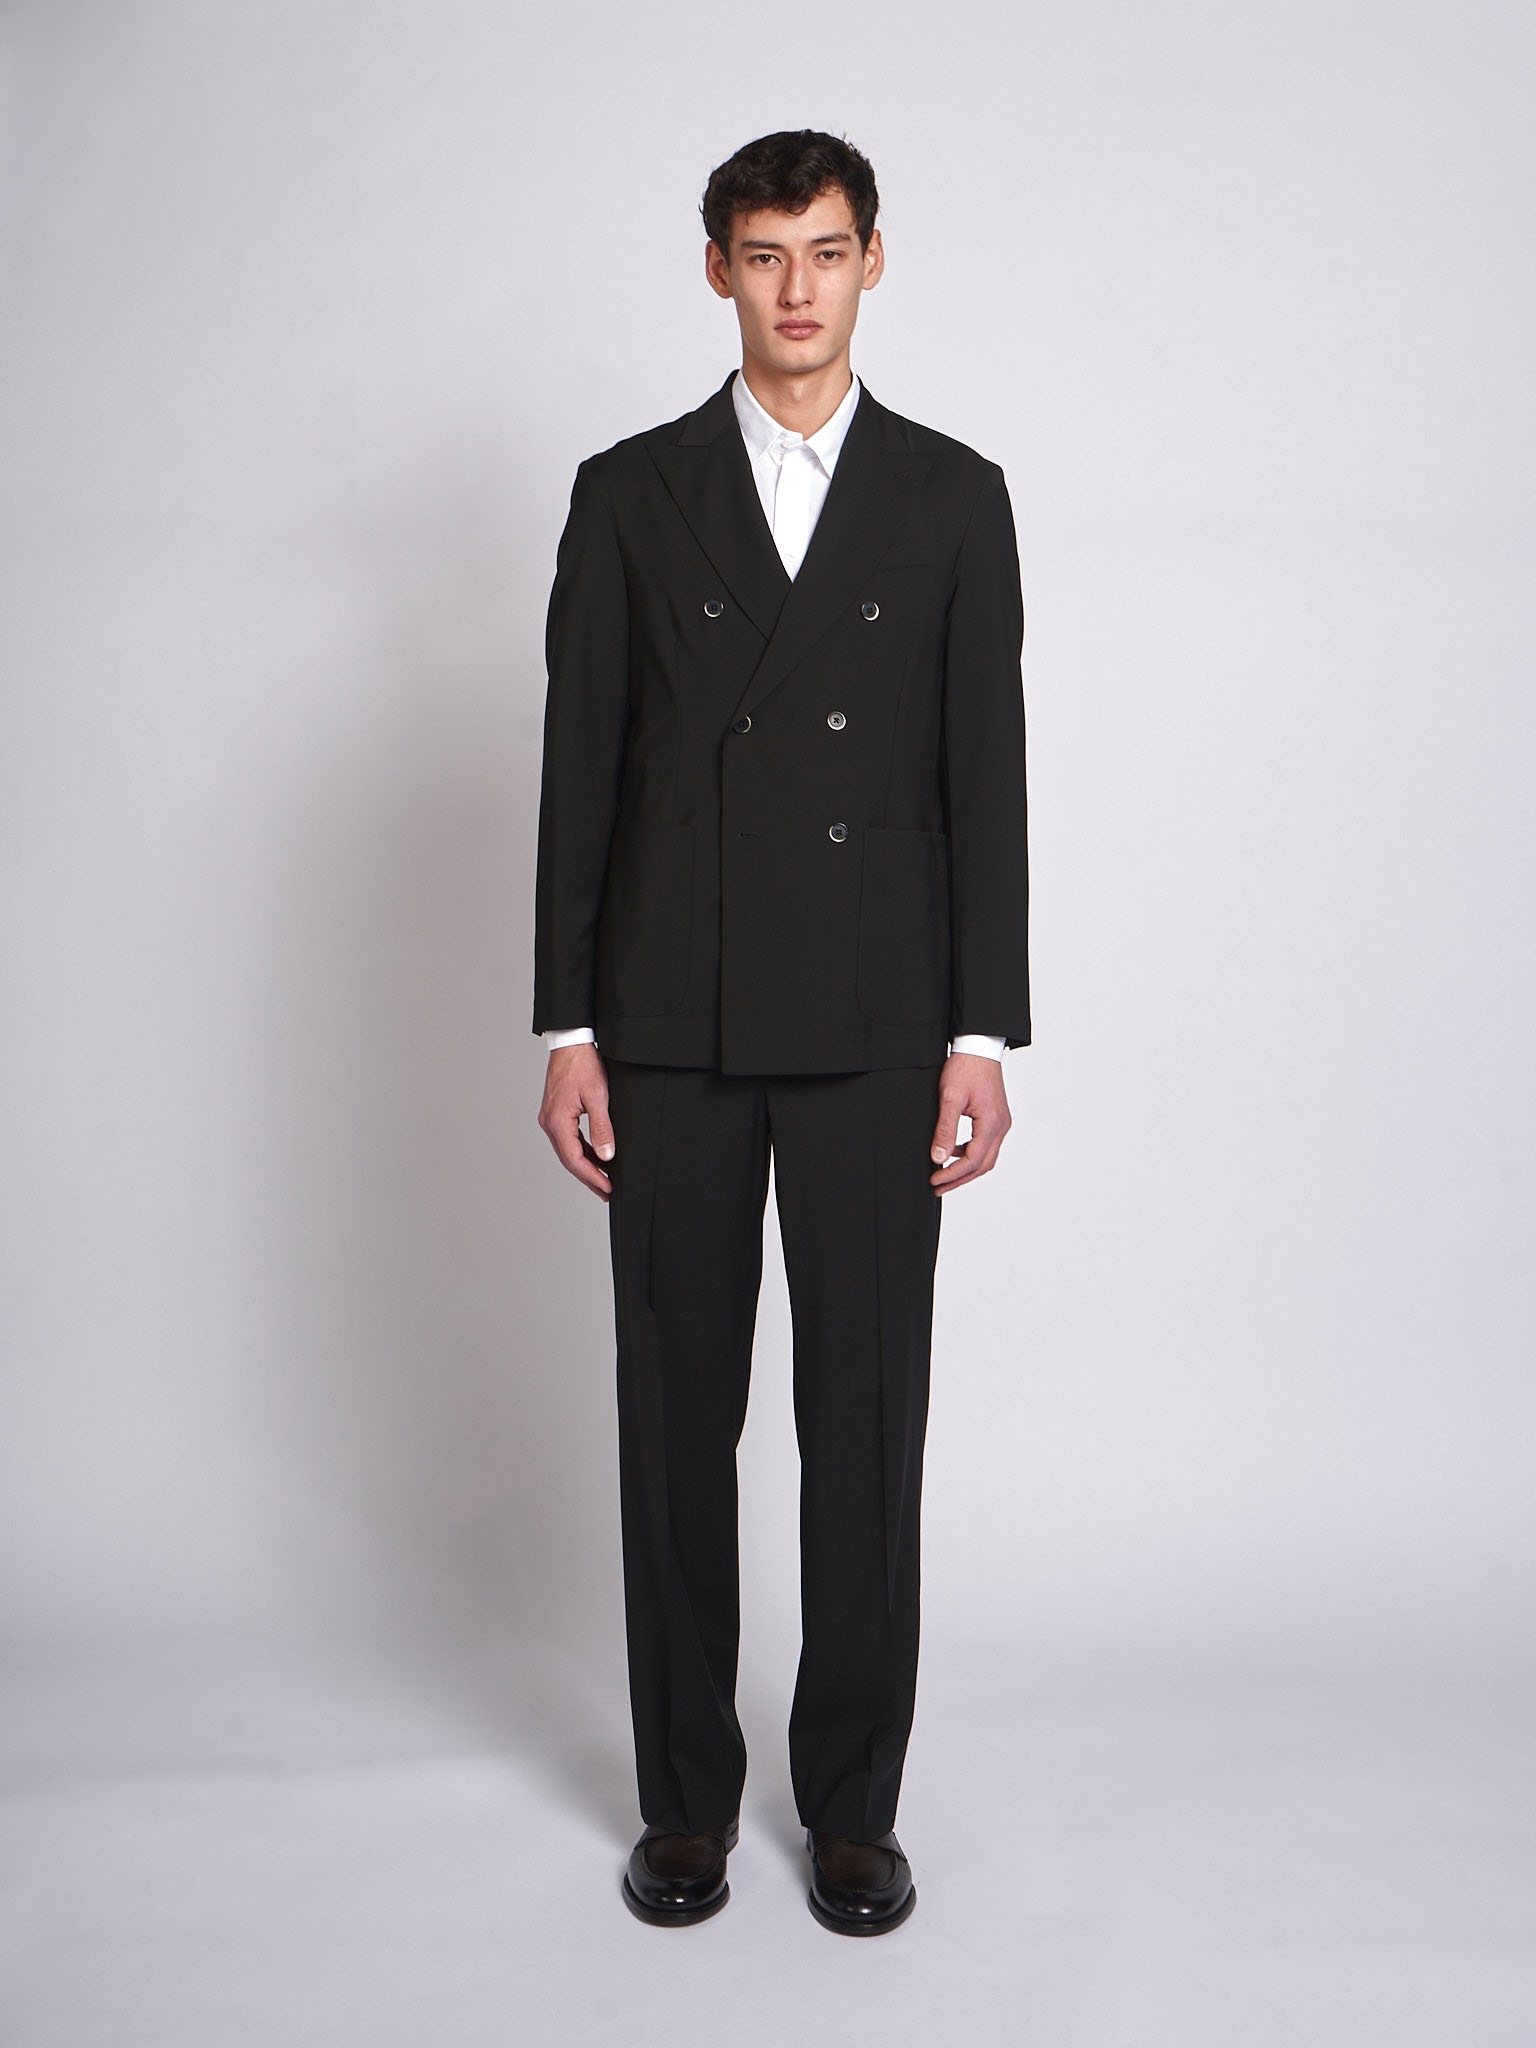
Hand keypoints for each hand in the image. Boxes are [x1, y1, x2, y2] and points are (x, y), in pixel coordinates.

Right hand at [538, 1043, 615, 1201]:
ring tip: (603, 1180)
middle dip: (589, 1177)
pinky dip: (581, 1151)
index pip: (575, 1160)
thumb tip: (606, 1156)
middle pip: (569, 1159)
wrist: (571, 1042)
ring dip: (585, 1166)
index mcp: (557, 1122)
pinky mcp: (555, 1113)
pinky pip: (568, 1139)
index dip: (592, 1177)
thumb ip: (602, 1128)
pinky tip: (594, 1157)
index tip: (607, 1189)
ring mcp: (550, 1118)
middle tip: (606, 1192)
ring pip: (568, 1151)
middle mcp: (549, 1123)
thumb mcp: (598, 1097)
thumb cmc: (583, 1065)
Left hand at [929, 1052, 1011, 1192]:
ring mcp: (1001, 1122)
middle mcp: (1001, 1126)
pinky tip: (953, 1152)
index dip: (953, 1174)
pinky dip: (970, 1154)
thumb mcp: (950, 1098)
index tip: (934, 1179)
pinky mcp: (997, 1118)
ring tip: (943, 1175)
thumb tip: (939, 1157)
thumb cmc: (966, 1067)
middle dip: (959, 1179)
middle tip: (937, 1187)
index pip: (973, 1160)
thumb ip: (945, 1129)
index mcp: (992, 1123)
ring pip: (986, 1157)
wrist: (979, 1046)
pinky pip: (986, 1145)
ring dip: (966, 1169)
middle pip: (983, 1165)